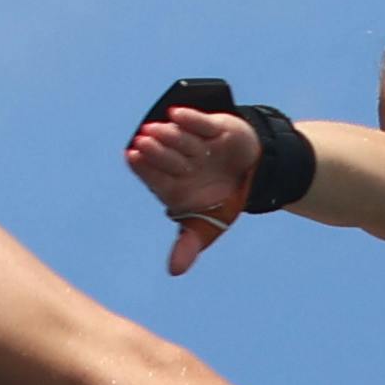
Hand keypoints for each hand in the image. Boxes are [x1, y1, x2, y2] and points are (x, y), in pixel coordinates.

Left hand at [126, 107, 257, 275]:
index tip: (132, 156)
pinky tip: (176, 113)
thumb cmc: (221, 202)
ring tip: (154, 128)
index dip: (143, 167)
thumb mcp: (208, 227)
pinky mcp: (213, 129)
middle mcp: (179, 162)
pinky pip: (200, 123)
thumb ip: (188, 246)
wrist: (252, 177)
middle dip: (155, 151)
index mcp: (172, 185)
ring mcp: (195, 145)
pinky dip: (190, 118)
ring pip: (180, 140)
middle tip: (142, 142)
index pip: (153, 176)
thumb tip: (174, 271)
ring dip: (169, 135)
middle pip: (165, 156)